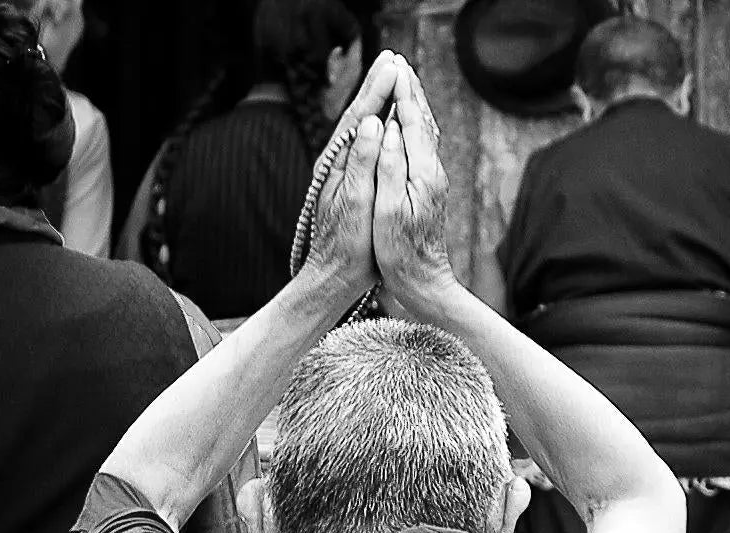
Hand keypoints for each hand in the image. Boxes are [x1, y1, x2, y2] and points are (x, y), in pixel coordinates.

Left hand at [303, 51, 397, 295]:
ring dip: (378, 104)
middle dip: (376, 88)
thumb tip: (372, 123)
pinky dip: (380, 129)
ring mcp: (345, 174)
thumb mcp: (355, 203)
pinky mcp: (353, 186)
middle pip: (359, 117)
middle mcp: (338, 165)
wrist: (334, 276)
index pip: (359, 117)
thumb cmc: (346, 245)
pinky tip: (390, 122)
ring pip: (363, 130)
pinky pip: (369, 147)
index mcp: (338, 165)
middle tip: (394, 59)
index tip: (394, 65)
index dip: (377, 90)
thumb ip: (361, 163)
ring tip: (394, 80)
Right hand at [374, 58, 454, 306]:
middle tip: (399, 63)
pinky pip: (421, 148)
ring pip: (425, 133)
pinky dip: (414, 127)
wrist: (422, 281)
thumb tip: (390, 128)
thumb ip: (390, 167)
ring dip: (414, 106)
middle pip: (424, 122)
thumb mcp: (388, 211)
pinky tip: (408, 124)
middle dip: (411, 92)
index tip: (393, 67)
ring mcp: (433, 182)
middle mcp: (433, 173)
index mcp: (424, 174)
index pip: (414, 122)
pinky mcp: (428, 191)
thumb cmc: (401, 252)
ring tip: (404, 84)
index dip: (402, 93)